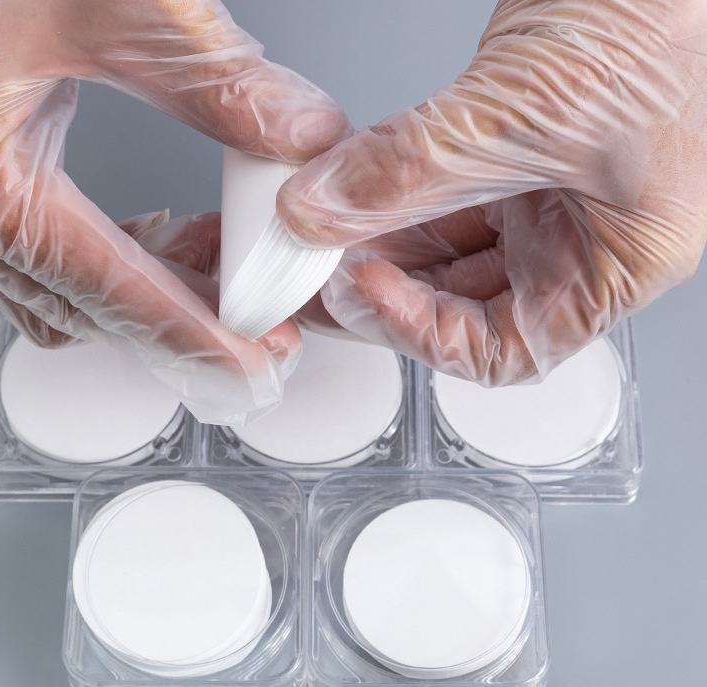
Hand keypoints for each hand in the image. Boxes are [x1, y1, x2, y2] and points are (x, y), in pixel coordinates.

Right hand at [0, 0, 349, 422]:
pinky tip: (160, 244)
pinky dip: (113, 271)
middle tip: (257, 325)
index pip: (104, 284)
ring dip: (150, 298)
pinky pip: (45, 270)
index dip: (187, 330)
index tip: (250, 359)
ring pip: (67, 300)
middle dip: (181, 325)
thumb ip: (202, 74)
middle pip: (89, 310)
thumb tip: (294, 134)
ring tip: (223, 270)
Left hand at [278, 0, 706, 383]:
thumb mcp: (529, 112)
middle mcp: (576, 244)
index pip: (504, 351)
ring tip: (318, 240)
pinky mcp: (512, 157)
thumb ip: (414, 169)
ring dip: (377, 249)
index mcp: (613, 267)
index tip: (364, 293)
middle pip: (461, 307)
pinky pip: (438, 198)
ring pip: (443, 253)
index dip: (425, 334)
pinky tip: (344, 198)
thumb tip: (323, 211)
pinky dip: (388, 200)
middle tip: (319, 279)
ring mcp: (542, 201)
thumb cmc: (669, 21)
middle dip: (384, 295)